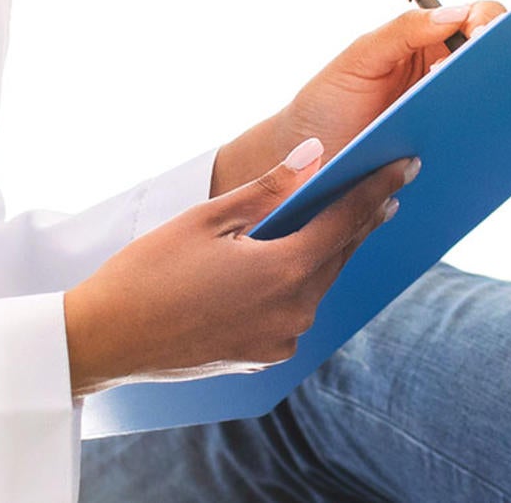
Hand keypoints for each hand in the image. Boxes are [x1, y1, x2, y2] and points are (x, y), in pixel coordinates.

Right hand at [62, 139, 417, 393]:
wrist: (106, 340)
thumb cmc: (148, 271)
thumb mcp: (208, 218)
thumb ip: (270, 188)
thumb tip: (318, 154)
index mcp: (284, 272)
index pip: (346, 220)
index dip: (377, 189)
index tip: (404, 166)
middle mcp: (294, 313)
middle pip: (338, 255)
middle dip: (361, 219)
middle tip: (386, 189)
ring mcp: (280, 341)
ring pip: (318, 285)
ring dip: (329, 253)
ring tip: (344, 221)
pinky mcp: (262, 357)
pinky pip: (294, 312)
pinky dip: (299, 285)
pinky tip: (294, 265)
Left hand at [213, 2, 506, 194]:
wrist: (302, 161)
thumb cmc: (325, 103)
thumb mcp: (358, 59)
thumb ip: (402, 31)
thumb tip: (456, 13)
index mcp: (427, 43)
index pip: (475, 19)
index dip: (489, 22)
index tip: (483, 37)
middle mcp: (443, 76)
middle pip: (492, 62)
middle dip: (501, 65)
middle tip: (488, 80)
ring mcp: (447, 115)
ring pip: (490, 108)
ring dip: (493, 111)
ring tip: (478, 118)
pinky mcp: (445, 153)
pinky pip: (474, 146)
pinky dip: (481, 147)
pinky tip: (473, 150)